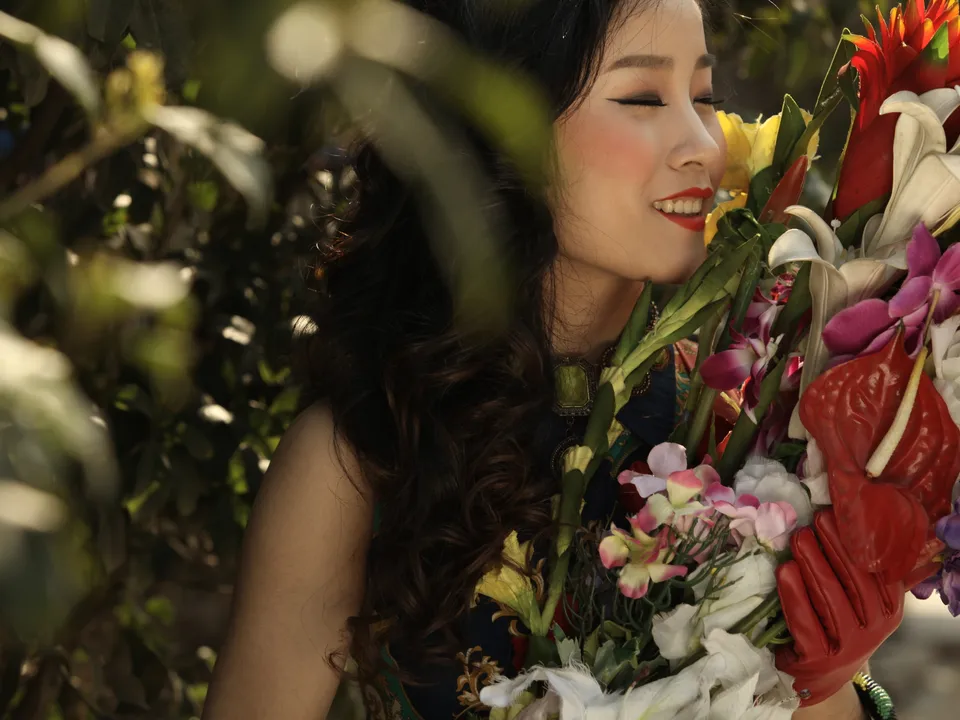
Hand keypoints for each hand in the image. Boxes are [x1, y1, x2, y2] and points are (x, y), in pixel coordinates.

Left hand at [775, 510, 903, 706]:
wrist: (821, 673)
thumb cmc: (837, 622)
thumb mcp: (858, 599)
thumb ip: (858, 567)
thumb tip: (843, 515)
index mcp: (889, 609)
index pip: (877, 571)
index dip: (859, 542)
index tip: (838, 514)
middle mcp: (876, 629)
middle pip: (855, 582)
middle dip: (834, 547)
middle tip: (815, 520)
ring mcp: (849, 646)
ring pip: (831, 598)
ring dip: (813, 564)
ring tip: (799, 538)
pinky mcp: (819, 657)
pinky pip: (805, 621)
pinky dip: (794, 594)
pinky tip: (784, 571)